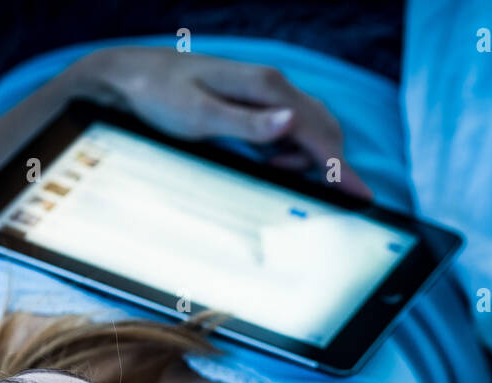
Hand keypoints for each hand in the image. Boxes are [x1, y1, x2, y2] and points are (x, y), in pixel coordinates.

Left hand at [72, 47, 371, 197]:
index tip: (362, 197)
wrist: (129, 77)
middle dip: (328, 165)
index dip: (341, 167)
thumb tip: (291, 123)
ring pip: (312, 129)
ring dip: (307, 158)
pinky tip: (269, 162)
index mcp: (265, 87)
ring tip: (271, 172)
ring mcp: (267, 93)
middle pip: (324, 130)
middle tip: (311, 195)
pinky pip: (294, 129)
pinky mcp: (258, 103)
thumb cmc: (159, 95)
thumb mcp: (198, 115)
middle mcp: (273, 86)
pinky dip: (294, 151)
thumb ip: (247, 122)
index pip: (317, 132)